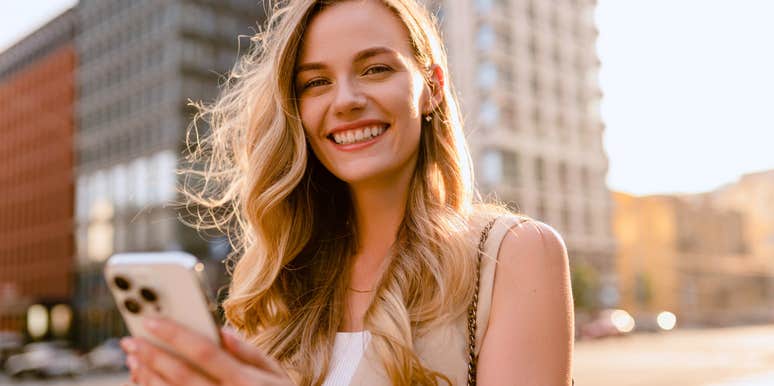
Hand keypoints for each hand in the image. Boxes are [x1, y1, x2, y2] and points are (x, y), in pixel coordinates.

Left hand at [120, 318, 293, 385]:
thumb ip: (249, 352)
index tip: (151, 320)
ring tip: (133, 358)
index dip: (175, 334)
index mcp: (245, 381)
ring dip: (147, 376)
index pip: (205, 352)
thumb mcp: (275, 374)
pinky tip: (144, 380)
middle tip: (129, 340)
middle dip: (152, 355)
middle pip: (181, 374)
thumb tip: (221, 331)